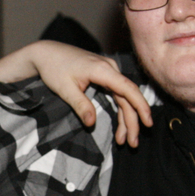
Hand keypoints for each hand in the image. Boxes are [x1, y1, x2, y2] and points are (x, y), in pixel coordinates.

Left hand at [21, 41, 152, 145]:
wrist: (47, 53)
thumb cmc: (54, 68)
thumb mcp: (64, 89)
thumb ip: (80, 105)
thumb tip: (91, 123)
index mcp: (102, 69)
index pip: (128, 88)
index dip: (140, 106)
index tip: (148, 121)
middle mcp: (109, 68)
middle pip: (128, 97)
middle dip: (133, 121)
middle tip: (133, 143)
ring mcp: (108, 71)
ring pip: (124, 98)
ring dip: (126, 119)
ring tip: (125, 140)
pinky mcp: (104, 75)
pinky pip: (117, 94)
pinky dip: (120, 111)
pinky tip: (121, 127)